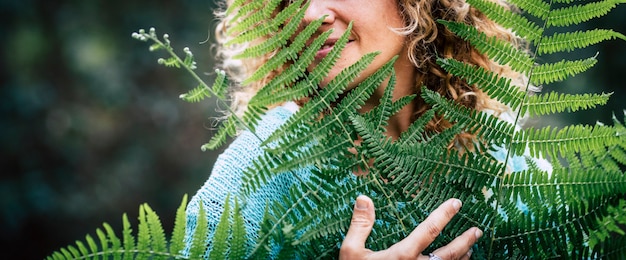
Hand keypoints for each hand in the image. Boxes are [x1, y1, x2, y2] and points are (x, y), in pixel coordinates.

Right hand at [340, 195, 481, 259]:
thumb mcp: (351, 252)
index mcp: (402, 255)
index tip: (456, 203)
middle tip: (476, 230)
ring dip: (463, 256)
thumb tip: (364, 198)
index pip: (429, 230)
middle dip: (465, 240)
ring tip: (471, 247)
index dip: (444, 214)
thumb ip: (360, 225)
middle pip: (449, 253)